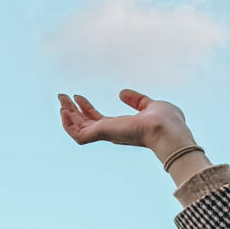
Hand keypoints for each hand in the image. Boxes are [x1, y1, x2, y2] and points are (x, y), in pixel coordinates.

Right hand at [57, 88, 196, 161]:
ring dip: (67, 115)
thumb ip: (136, 100)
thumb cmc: (167, 121)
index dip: (86, 108)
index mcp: (122, 127)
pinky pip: (78, 135)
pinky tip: (63, 111)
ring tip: (60, 100)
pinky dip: (68, 125)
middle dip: (72, 111)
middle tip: (61, 96)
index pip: (98, 120)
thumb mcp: (150, 105)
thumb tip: (122, 93)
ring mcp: (107, 134)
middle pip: (84, 124)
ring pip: (79, 129)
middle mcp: (113, 133)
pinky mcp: (103, 134)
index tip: (78, 97)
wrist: (169, 129)